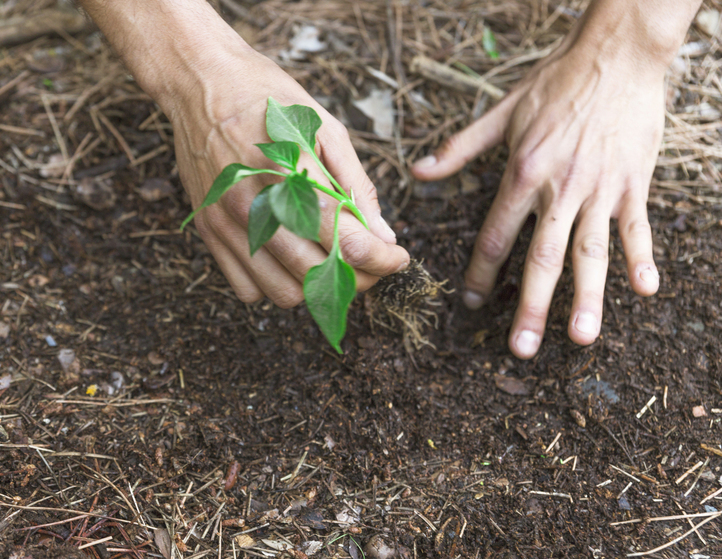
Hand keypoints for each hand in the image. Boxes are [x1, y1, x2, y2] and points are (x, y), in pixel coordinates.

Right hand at [78, 0, 408, 307]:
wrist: (200, 80)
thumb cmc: (268, 97)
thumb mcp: (324, 126)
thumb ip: (355, 184)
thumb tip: (383, 234)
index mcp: (289, 172)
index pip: (344, 240)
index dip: (381, 260)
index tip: (397, 258)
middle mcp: (253, 203)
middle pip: (316, 274)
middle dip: (358, 277)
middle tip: (370, 262)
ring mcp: (226, 222)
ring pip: (283, 293)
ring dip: (316, 287)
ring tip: (331, 261)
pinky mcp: (208, 231)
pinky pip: (248, 289)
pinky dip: (275, 284)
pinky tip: (290, 258)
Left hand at [411, 8, 673, 357]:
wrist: (617, 52)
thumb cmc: (556, 81)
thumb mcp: (501, 112)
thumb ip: (459, 148)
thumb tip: (417, 172)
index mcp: (522, 173)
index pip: (496, 235)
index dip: (481, 272)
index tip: (472, 302)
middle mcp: (560, 187)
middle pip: (543, 257)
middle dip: (531, 306)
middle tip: (521, 349)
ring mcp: (601, 188)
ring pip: (592, 252)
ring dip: (587, 297)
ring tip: (580, 338)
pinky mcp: (634, 182)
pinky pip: (637, 226)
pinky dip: (641, 257)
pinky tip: (645, 291)